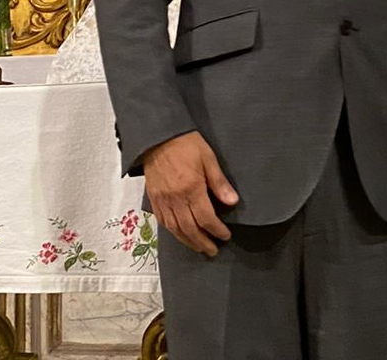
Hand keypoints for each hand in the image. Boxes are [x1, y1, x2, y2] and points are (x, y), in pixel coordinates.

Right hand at [142, 131, 238, 255]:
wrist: (158, 137)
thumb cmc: (186, 144)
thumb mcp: (208, 158)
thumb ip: (219, 182)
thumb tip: (232, 202)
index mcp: (191, 189)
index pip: (206, 218)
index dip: (217, 230)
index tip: (225, 236)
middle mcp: (175, 199)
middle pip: (189, 229)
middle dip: (203, 242)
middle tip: (212, 250)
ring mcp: (162, 201)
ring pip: (175, 230)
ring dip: (188, 242)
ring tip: (199, 247)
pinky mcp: (153, 199)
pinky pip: (162, 222)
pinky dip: (173, 232)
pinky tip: (180, 235)